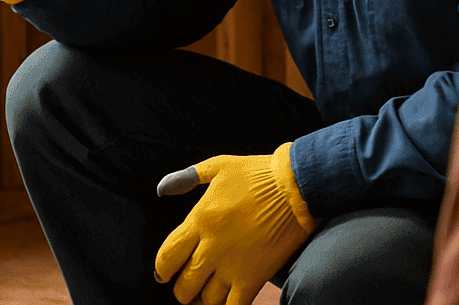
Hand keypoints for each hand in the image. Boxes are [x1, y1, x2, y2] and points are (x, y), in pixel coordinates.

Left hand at [154, 143, 316, 304]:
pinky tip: (227, 300)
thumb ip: (186, 177)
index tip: (163, 274)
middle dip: (183, 288)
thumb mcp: (218, 166)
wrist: (296, 186)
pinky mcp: (254, 277)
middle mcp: (212, 246)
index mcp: (200, 219)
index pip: (167, 257)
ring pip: (206, 300)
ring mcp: (233, 265)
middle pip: (184, 284)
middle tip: (188, 285)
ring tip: (208, 293)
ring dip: (204, 299)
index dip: (161, 270)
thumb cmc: (258, 174)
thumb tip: (162, 188)